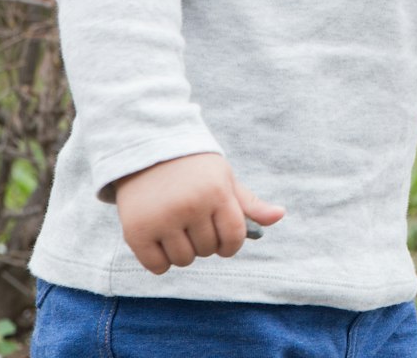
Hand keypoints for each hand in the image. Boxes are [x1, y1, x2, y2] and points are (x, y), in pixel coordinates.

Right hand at [113, 153, 284, 274]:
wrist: (146, 150)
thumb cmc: (193, 168)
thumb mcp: (224, 178)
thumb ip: (249, 202)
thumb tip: (279, 216)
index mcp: (217, 193)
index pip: (234, 237)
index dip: (231, 245)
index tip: (224, 243)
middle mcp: (190, 207)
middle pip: (208, 250)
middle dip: (205, 243)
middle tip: (195, 226)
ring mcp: (162, 220)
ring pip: (183, 260)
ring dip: (183, 253)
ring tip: (178, 232)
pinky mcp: (136, 231)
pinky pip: (157, 266)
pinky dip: (160, 262)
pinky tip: (160, 244)